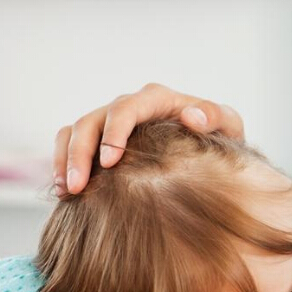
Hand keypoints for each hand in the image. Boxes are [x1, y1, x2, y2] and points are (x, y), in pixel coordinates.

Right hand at [54, 83, 244, 194]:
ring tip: (67, 192)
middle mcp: (129, 106)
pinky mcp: (101, 138)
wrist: (211, 148)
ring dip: (66, 159)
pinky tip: (66, 193)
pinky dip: (62, 163)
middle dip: (80, 153)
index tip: (109, 163)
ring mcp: (112, 122)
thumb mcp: (228, 125)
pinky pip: (70, 142)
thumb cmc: (219, 135)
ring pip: (74, 130)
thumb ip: (215, 117)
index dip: (113, 133)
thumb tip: (191, 116)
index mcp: (156, 98)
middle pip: (91, 121)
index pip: (125, 108)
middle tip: (78, 187)